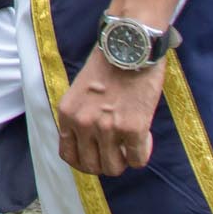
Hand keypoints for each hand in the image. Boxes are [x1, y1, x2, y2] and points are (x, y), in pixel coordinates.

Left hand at [57, 48, 162, 176]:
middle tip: (118, 150)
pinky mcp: (134, 128)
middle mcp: (83, 123)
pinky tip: (145, 136)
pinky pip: (138, 160)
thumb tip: (89, 145)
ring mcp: (108, 127)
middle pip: (92, 167)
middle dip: (106, 162)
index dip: (85, 161)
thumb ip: (80, 117)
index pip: (69, 156)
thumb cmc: (107, 65)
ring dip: (124, 160)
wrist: (128, 45)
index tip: (98, 156)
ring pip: (114, 168)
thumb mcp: (79, 92)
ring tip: (131, 143)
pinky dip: (143, 153)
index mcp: (67, 113)